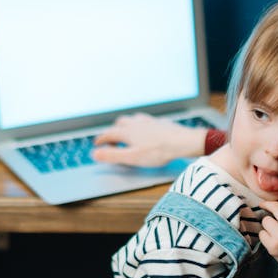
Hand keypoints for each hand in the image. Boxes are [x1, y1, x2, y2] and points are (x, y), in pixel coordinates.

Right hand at [92, 113, 207, 167]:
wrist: (182, 141)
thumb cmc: (158, 151)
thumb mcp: (132, 158)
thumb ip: (112, 155)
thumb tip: (95, 154)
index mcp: (127, 132)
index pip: (108, 134)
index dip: (101, 139)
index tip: (97, 144)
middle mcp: (136, 123)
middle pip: (119, 123)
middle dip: (113, 131)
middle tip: (113, 141)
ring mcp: (148, 121)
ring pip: (132, 119)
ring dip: (127, 125)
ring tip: (128, 134)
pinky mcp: (160, 122)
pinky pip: (146, 120)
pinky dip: (141, 125)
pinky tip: (146, 130)